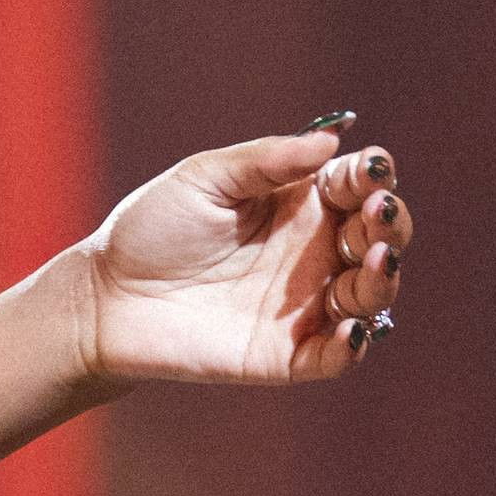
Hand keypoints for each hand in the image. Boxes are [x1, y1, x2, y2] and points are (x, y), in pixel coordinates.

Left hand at [62, 113, 414, 388]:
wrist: (106, 295)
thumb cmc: (152, 228)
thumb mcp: (203, 179)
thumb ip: (264, 160)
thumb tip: (330, 140)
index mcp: (297, 204)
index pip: (356, 186)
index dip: (372, 177)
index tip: (370, 169)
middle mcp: (312, 253)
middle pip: (377, 238)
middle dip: (390, 224)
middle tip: (377, 212)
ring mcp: (305, 305)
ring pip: (370, 295)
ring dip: (382, 278)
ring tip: (373, 258)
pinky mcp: (289, 354)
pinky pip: (337, 355)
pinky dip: (353, 345)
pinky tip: (352, 328)